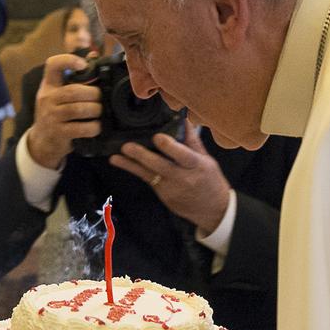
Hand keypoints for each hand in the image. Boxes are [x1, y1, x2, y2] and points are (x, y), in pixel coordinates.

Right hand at [25, 53, 101, 169]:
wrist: (42, 141)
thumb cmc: (56, 113)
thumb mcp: (59, 94)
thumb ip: (75, 77)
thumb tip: (94, 55)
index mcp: (48, 85)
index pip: (52, 65)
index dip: (69, 60)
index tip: (83, 65)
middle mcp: (47, 99)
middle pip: (74, 90)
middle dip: (93, 94)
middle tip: (100, 98)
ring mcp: (51, 116)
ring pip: (79, 109)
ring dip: (95, 110)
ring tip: (99, 111)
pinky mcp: (58, 133)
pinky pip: (81, 128)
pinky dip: (94, 127)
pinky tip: (96, 126)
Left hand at [109, 120, 231, 234]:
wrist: (213, 210)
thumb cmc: (211, 180)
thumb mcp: (207, 159)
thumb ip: (192, 140)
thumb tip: (183, 118)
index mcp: (197, 166)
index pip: (183, 156)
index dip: (170, 147)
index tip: (157, 137)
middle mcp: (183, 178)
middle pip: (161, 166)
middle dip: (143, 156)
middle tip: (127, 146)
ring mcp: (171, 189)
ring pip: (149, 175)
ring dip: (131, 165)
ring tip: (116, 157)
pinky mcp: (163, 196)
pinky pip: (148, 180)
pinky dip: (135, 170)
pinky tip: (121, 162)